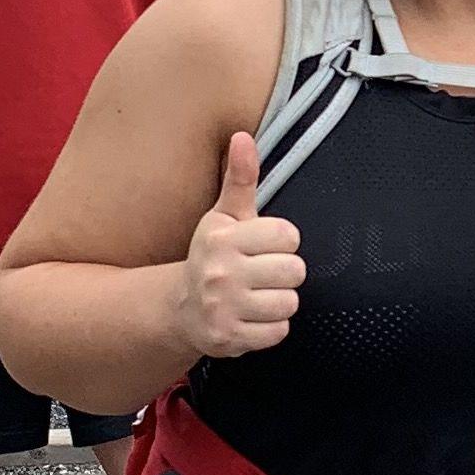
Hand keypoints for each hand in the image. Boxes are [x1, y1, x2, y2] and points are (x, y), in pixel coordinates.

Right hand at [177, 132, 304, 358]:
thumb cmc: (212, 256)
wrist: (179, 308)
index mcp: (222, 237)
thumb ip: (241, 178)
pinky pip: (279, 332)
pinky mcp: (228, 338)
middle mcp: (220, 272)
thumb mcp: (225, 216)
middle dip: (284, 273)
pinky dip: (271, 327)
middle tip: (262, 274)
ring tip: (257, 295)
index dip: (282, 242)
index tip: (264, 246)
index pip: (288, 235)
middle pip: (294, 271)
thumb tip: (243, 136)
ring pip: (289, 303)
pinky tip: (252, 317)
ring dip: (279, 301)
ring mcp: (222, 308)